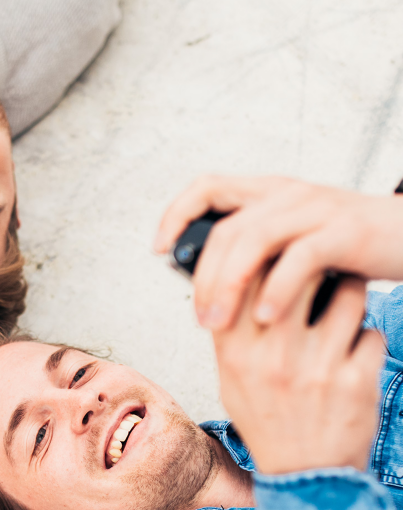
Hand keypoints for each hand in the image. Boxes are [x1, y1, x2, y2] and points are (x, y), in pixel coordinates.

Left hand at [155, 175, 402, 329]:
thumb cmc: (350, 250)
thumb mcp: (295, 245)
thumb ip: (258, 257)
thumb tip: (210, 292)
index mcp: (270, 194)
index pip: (209, 185)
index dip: (177, 212)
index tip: (158, 249)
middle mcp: (288, 193)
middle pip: (226, 228)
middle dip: (204, 277)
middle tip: (200, 319)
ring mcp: (316, 208)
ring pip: (254, 240)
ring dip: (229, 286)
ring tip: (219, 324)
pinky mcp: (343, 231)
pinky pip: (299, 258)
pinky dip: (277, 289)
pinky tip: (267, 319)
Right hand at [212, 272, 384, 474]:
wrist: (304, 476)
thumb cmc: (269, 424)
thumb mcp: (232, 382)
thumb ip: (232, 336)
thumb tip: (239, 282)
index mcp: (237, 355)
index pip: (246, 279)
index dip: (266, 255)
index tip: (279, 252)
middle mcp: (275, 359)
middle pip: (299, 274)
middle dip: (315, 261)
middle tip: (323, 263)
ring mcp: (317, 370)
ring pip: (347, 295)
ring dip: (351, 294)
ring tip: (346, 305)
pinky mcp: (356, 382)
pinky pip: (372, 334)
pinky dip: (368, 339)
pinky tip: (356, 354)